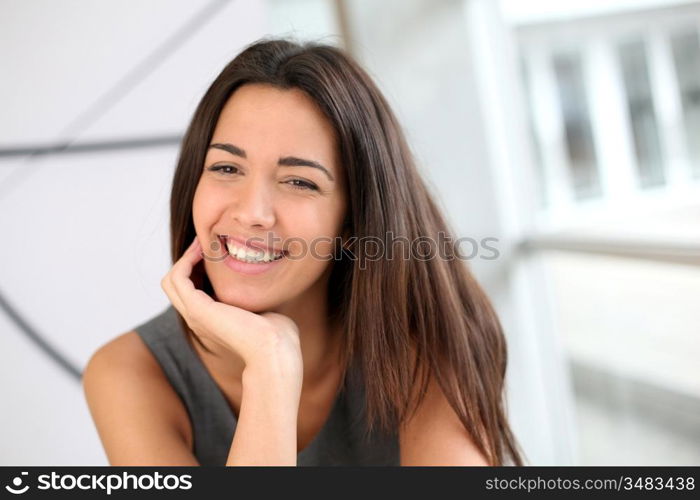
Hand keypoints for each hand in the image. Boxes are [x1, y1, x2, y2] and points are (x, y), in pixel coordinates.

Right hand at [160, 236, 302, 376]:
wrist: (274, 349)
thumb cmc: (277, 335)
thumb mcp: (262, 310)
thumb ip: (255, 299)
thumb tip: (264, 287)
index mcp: (211, 323)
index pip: (193, 292)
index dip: (199, 269)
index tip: (215, 251)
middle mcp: (198, 321)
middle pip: (177, 285)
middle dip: (189, 260)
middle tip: (205, 242)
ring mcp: (195, 316)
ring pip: (172, 281)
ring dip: (185, 257)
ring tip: (202, 242)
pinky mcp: (197, 309)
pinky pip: (177, 278)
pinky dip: (185, 260)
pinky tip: (202, 249)